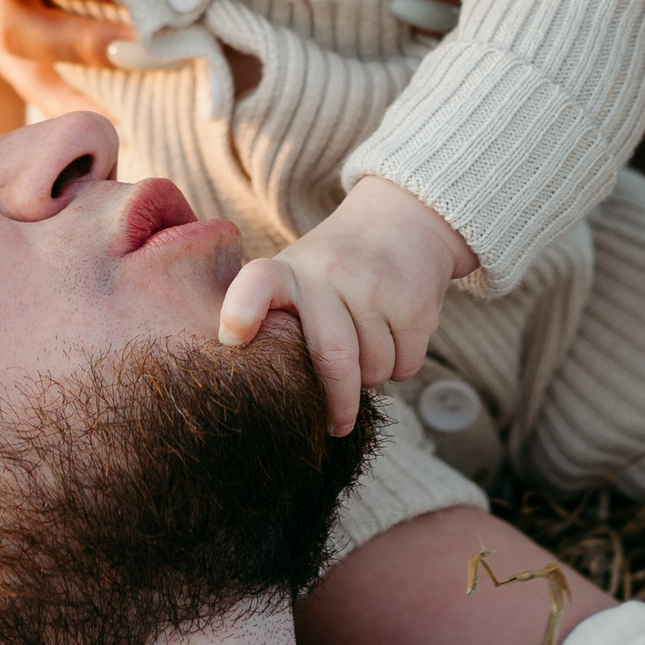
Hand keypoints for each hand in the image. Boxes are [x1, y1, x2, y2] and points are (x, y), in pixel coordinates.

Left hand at [218, 177, 476, 435]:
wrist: (403, 219)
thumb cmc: (335, 266)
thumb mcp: (296, 275)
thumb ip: (277, 320)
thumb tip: (264, 398)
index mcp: (288, 271)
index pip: (256, 285)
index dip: (242, 312)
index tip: (231, 339)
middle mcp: (328, 274)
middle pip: (334, 359)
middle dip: (337, 404)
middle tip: (335, 425)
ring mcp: (374, 286)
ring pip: (374, 370)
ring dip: (372, 379)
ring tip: (368, 354)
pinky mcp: (413, 301)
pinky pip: (405, 365)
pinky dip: (401, 368)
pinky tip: (395, 340)